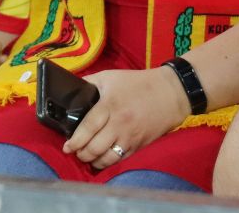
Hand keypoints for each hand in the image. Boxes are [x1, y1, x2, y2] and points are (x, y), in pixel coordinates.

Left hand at [62, 66, 189, 168]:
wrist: (171, 93)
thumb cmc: (138, 83)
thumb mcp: (111, 77)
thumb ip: (90, 83)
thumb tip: (70, 91)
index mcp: (110, 105)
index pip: (89, 127)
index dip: (75, 140)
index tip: (67, 146)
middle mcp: (119, 123)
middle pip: (94, 147)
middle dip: (81, 153)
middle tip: (75, 150)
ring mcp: (130, 137)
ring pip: (106, 158)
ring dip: (92, 160)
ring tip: (87, 156)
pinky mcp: (138, 146)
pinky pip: (119, 160)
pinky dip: (106, 163)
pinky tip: (101, 159)